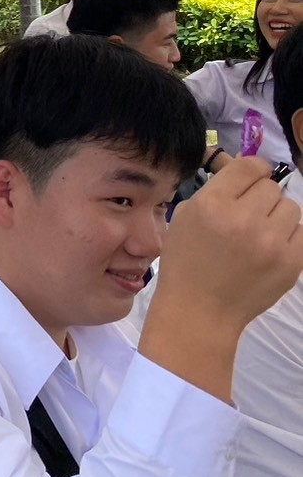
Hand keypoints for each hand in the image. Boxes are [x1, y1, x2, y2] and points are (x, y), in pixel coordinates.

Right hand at [158, 157, 302, 333]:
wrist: (200, 309)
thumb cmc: (185, 261)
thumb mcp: (184, 217)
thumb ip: (214, 192)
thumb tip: (245, 175)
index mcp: (213, 204)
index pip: (249, 167)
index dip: (252, 169)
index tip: (250, 179)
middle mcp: (244, 218)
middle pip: (271, 188)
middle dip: (260, 198)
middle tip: (247, 215)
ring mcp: (271, 242)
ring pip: (290, 208)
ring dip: (276, 216)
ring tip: (260, 233)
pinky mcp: (291, 262)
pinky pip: (302, 232)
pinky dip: (288, 237)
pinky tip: (271, 248)